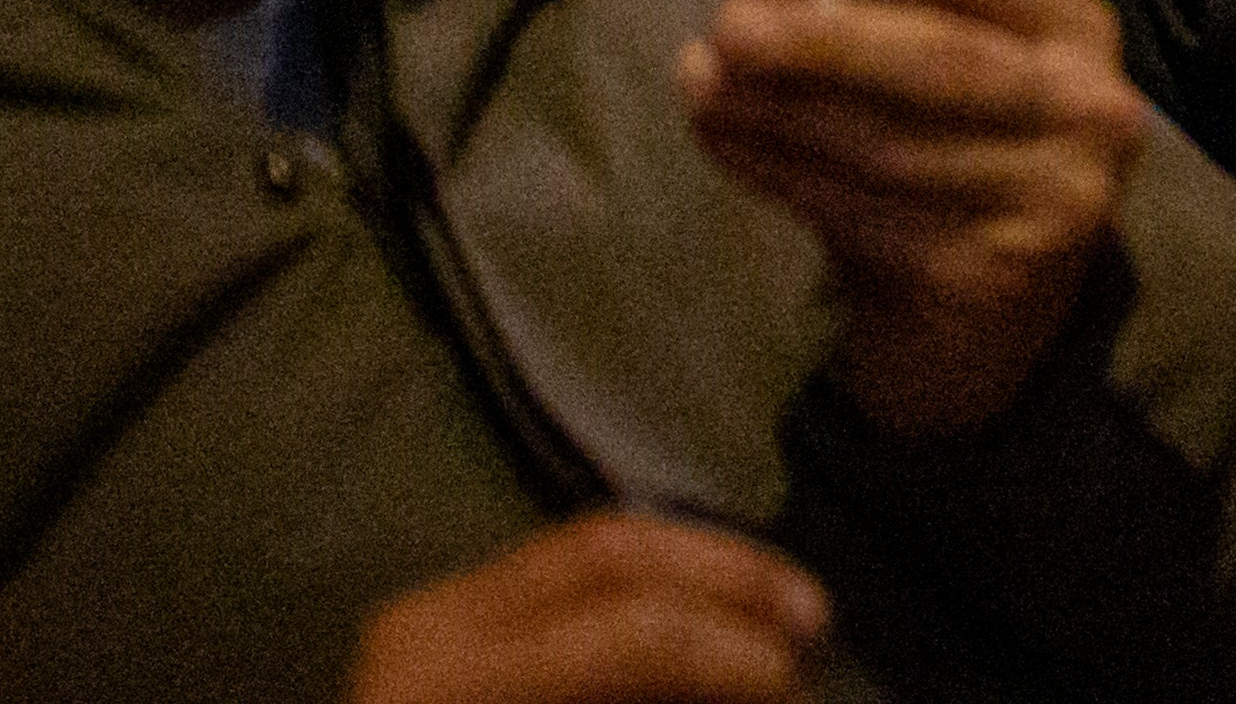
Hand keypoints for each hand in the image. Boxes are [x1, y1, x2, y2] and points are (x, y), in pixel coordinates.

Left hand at [343, 519, 835, 703]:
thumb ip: (642, 700)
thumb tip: (762, 689)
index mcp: (450, 682)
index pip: (624, 631)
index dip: (729, 654)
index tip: (793, 683)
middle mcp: (428, 630)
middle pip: (611, 552)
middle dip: (726, 579)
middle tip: (811, 621)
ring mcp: (423, 624)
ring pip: (588, 547)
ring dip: (694, 572)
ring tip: (773, 612)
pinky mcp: (432, 636)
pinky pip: (557, 584)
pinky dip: (642, 595)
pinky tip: (694, 630)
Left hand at [680, 0, 1145, 441]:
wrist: (989, 330)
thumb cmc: (955, 163)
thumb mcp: (951, 75)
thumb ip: (885, 18)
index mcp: (1078, 33)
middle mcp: (1087, 111)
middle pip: (941, 57)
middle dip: (822, 38)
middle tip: (727, 22)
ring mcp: (1047, 200)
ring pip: (890, 142)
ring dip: (780, 110)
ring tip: (701, 82)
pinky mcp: (986, 274)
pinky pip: (861, 213)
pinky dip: (781, 172)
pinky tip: (726, 143)